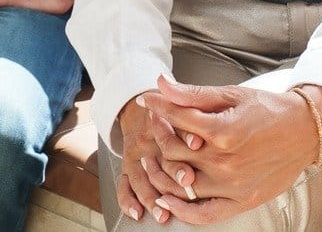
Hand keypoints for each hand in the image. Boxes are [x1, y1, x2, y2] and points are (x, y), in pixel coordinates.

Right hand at [116, 91, 195, 223]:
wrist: (139, 107)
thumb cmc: (167, 111)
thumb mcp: (179, 108)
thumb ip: (189, 124)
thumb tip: (198, 141)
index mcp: (159, 123)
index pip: (173, 130)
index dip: (186, 137)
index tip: (197, 144)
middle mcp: (145, 142)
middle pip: (158, 159)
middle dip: (174, 171)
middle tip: (186, 181)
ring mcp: (135, 156)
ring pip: (140, 178)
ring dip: (150, 196)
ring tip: (162, 212)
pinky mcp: (127, 167)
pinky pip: (123, 185)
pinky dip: (127, 200)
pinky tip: (136, 212)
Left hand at [139, 76, 321, 224]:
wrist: (305, 129)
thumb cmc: (269, 109)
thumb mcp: (232, 94)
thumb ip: (194, 94)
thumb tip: (161, 84)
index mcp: (222, 130)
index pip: (175, 119)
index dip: (157, 107)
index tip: (148, 101)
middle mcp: (226, 161)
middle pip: (174, 152)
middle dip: (157, 135)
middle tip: (154, 126)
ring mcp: (233, 185)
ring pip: (182, 184)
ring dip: (160, 173)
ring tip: (150, 161)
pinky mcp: (243, 200)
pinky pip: (204, 214)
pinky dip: (182, 210)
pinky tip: (166, 200)